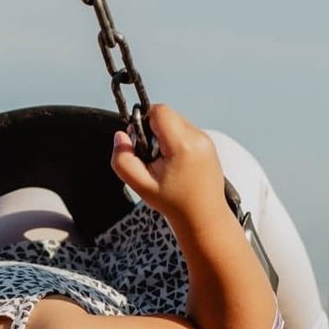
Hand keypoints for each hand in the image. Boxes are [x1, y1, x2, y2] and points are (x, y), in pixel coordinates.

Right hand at [110, 104, 224, 222]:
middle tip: (151, 156)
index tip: (141, 142)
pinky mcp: (208, 145)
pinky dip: (175, 142)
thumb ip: (123, 159)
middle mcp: (198, 138)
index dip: (144, 121)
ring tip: (164, 163)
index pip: (159, 111)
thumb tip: (120, 136)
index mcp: (183, 145)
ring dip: (164, 136)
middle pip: (167, 115)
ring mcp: (206, 140)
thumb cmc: (174, 203)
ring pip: (176, 122)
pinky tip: (175, 164)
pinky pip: (185, 131)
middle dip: (153, 130)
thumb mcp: (141, 185)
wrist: (204, 217)